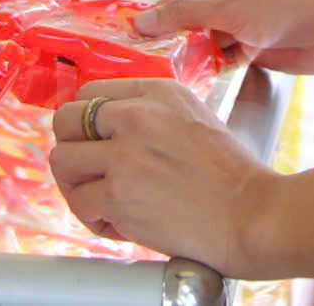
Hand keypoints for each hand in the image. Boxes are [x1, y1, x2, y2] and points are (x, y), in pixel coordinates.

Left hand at [50, 80, 277, 274]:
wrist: (250, 214)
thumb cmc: (232, 176)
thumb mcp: (194, 118)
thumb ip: (152, 114)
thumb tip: (110, 126)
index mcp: (158, 92)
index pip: (91, 93)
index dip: (85, 122)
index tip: (90, 140)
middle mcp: (137, 115)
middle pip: (65, 120)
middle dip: (71, 147)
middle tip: (86, 169)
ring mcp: (125, 154)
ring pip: (62, 160)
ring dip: (76, 183)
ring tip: (98, 197)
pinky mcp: (118, 194)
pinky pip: (79, 202)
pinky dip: (92, 218)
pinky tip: (114, 222)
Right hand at [136, 0, 313, 74]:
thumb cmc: (287, 5)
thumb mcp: (230, 8)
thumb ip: (185, 15)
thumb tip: (141, 21)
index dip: (161, 12)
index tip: (144, 39)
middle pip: (192, 17)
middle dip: (178, 37)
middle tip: (159, 63)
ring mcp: (246, 22)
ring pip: (209, 40)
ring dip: (200, 55)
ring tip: (184, 73)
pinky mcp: (259, 45)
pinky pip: (229, 56)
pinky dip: (220, 65)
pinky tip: (213, 76)